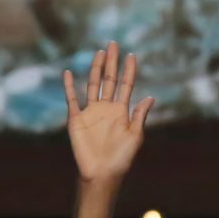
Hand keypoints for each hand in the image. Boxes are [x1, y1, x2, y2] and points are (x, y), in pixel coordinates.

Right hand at [63, 41, 154, 185]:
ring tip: (99, 53)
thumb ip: (140, 116)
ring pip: (92, 85)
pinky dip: (69, 86)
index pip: (126, 86)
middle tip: (113, 44)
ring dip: (95, 68)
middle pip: (109, 80)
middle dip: (112, 63)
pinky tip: (67, 73)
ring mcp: (91, 112)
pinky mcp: (76, 119)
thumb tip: (151, 97)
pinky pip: (72, 99)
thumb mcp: (135, 136)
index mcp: (121, 112)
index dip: (129, 71)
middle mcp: (106, 109)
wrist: (102, 173)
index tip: (132, 55)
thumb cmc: (121, 158)